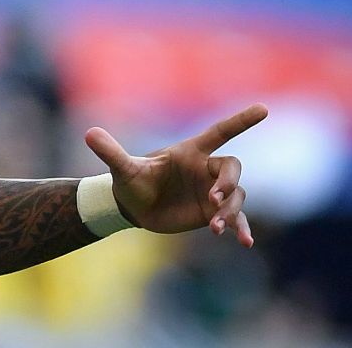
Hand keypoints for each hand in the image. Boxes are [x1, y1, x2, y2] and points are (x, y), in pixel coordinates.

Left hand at [85, 103, 266, 246]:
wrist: (134, 207)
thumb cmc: (131, 182)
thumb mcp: (123, 169)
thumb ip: (111, 152)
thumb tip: (88, 133)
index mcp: (189, 152)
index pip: (219, 132)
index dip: (240, 121)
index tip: (263, 109)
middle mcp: (205, 169)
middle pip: (232, 168)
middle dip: (228, 183)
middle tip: (213, 199)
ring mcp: (212, 191)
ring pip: (236, 195)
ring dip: (230, 211)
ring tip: (216, 227)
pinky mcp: (213, 213)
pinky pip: (236, 219)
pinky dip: (242, 229)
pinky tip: (245, 242)